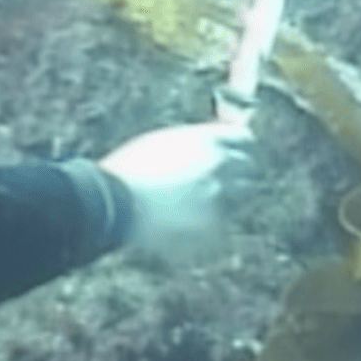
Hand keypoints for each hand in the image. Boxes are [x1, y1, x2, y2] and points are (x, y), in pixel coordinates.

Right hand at [98, 118, 253, 256]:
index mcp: (205, 139)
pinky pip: (221, 220)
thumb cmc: (126, 169)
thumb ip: (192, 144)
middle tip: (227, 178)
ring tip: (202, 201)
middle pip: (248, 167)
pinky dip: (211, 221)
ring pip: (239, 196)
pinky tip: (188, 221)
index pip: (243, 138)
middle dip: (240, 172)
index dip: (240, 147)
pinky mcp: (212, 222)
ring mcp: (218, 195)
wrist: (112, 203)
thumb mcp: (160, 142)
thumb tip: (210, 148)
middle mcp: (218, 164)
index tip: (238, 152)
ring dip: (229, 197)